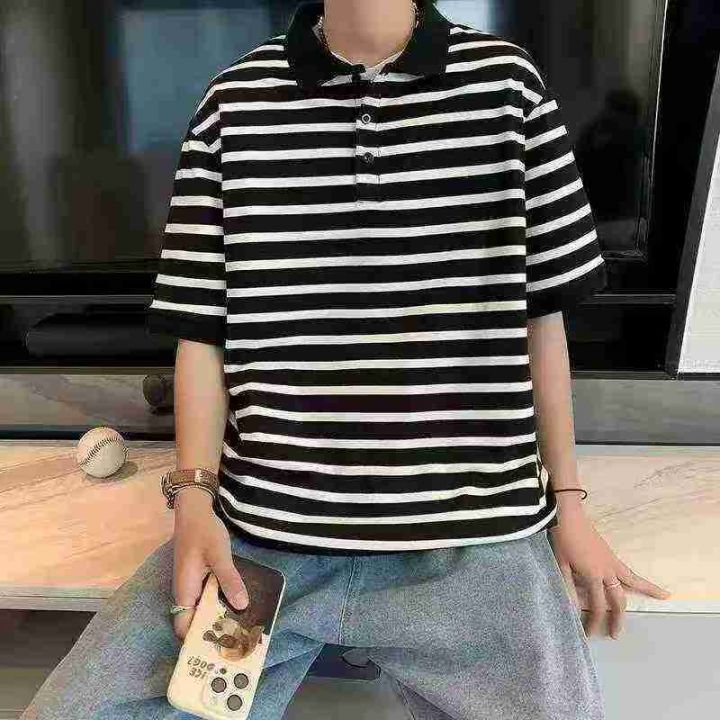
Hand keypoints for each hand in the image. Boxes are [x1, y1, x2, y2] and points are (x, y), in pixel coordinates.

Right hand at [171, 487, 248, 639]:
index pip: (184, 628)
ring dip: (218, 617)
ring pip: (203, 610)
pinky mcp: (200, 578)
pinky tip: (238, 604)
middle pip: (195, 622)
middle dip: (213, 631)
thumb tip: (241, 606)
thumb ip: (229, 580)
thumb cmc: (203, 532)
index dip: (198, 641)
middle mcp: (185, 593)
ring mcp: (192, 586)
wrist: (194, 510)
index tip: (220, 648)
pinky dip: (220, 603)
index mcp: (185, 591)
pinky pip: (208, 598)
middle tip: (239, 640)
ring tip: (243, 626)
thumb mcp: (219, 555)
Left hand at [548, 499, 671, 638]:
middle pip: (617, 600)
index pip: (597, 605)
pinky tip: (646, 582)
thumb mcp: (561, 564)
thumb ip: (568, 586)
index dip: (594, 621)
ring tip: (664, 598)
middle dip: (617, 618)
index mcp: (592, 575)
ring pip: (632, 582)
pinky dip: (640, 579)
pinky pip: (629, 571)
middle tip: (615, 635)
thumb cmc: (562, 540)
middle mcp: (606, 571)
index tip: (589, 633)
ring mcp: (611, 562)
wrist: (569, 516)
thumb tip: (572, 608)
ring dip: (646, 592)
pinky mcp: (611, 555)